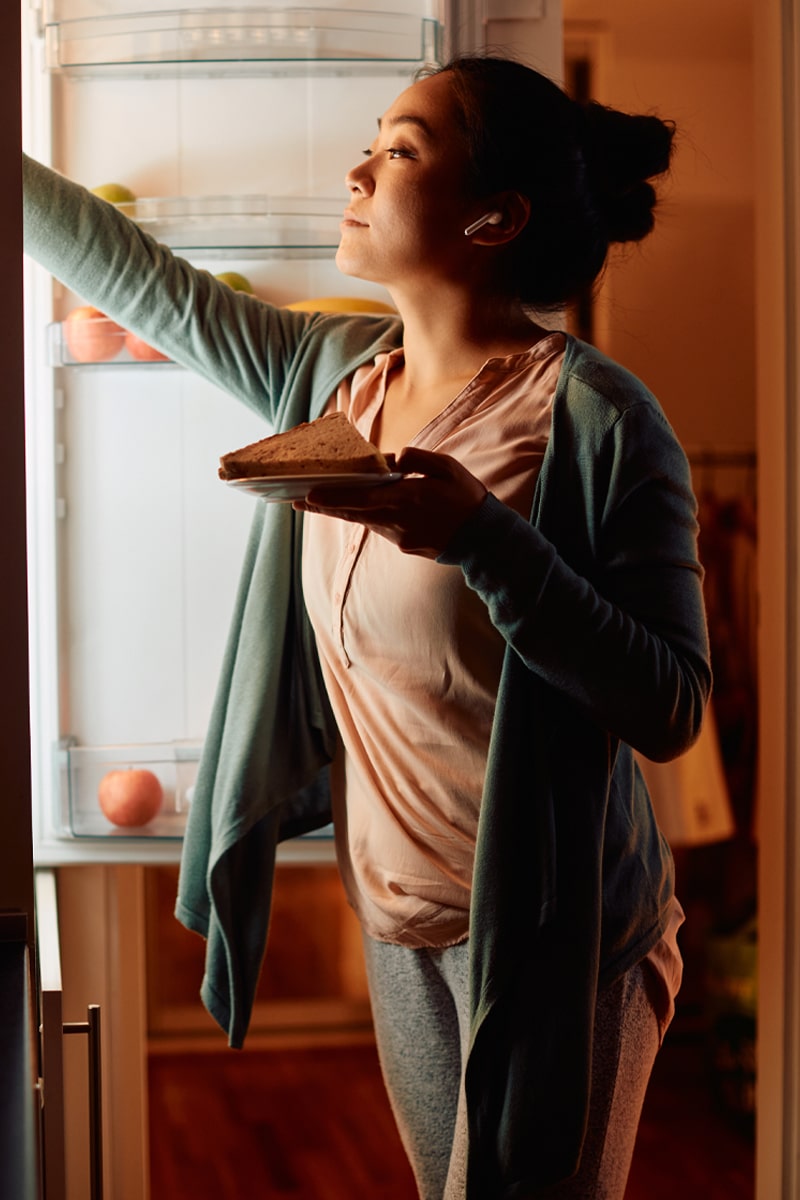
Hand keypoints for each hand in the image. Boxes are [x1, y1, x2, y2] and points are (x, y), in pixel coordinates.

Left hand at [293, 446, 486, 557]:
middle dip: (323, 506)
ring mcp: (398, 537)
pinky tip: (353, 508)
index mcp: (407, 499)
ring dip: (340, 510)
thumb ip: (418, 460)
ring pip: (362, 521)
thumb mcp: (448, 467)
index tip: (308, 495)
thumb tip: (394, 459)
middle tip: (295, 500)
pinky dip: (363, 516)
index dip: (332, 498)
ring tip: (315, 501)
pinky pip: (378, 527)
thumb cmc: (466, 497)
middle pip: (352, 513)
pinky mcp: (403, 545)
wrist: (484, 538)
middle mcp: (397, 521)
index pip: (361, 499)